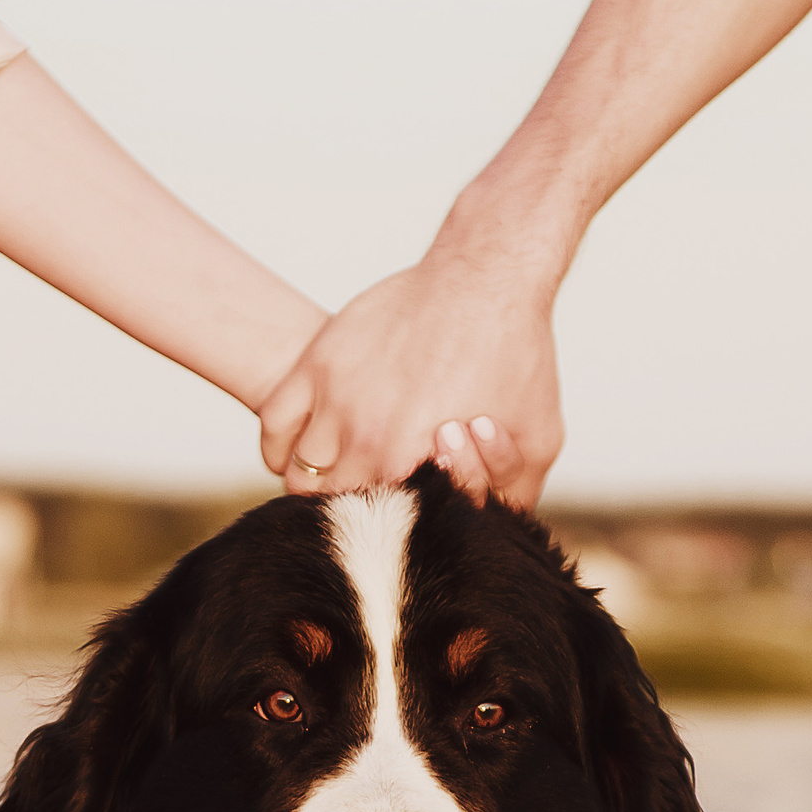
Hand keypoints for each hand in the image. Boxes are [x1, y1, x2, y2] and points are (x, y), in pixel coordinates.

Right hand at [258, 252, 564, 505]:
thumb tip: (482, 533)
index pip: (381, 529)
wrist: (485, 278)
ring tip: (345, 483)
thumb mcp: (539, 441)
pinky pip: (273, 425)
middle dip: (355, 516)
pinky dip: (281, 450)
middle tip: (379, 502)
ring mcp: (334, 397)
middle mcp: (364, 436)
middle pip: (333, 511)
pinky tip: (310, 451)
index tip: (413, 513)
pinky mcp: (317, 362)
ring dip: (316, 488)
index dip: (396, 530)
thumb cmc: (518, 359)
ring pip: (298, 477)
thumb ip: (510, 497)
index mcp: (413, 463)